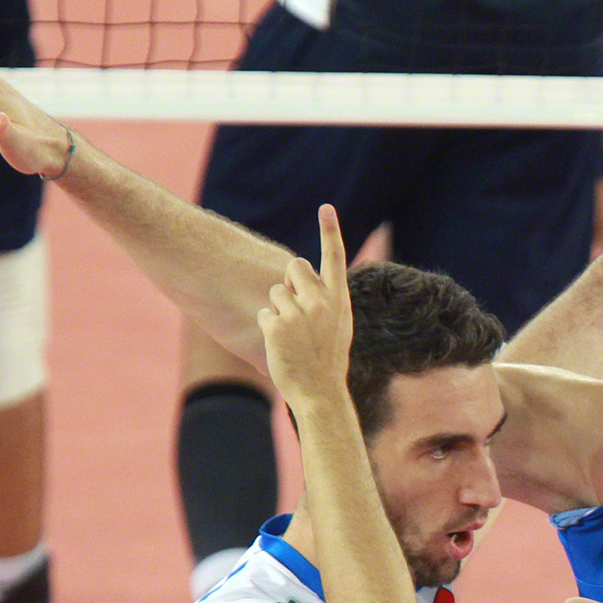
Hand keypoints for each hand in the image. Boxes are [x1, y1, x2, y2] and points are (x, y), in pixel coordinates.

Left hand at [258, 205, 353, 405]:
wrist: (321, 394)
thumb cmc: (329, 361)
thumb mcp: (339, 327)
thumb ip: (327, 300)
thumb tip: (305, 278)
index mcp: (338, 300)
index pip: (334, 258)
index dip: (331, 231)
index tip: (326, 208)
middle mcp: (320, 302)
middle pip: (295, 267)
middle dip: (290, 281)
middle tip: (297, 309)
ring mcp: (298, 314)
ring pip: (275, 292)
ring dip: (278, 309)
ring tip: (292, 335)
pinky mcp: (276, 326)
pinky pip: (264, 314)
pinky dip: (267, 328)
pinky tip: (281, 345)